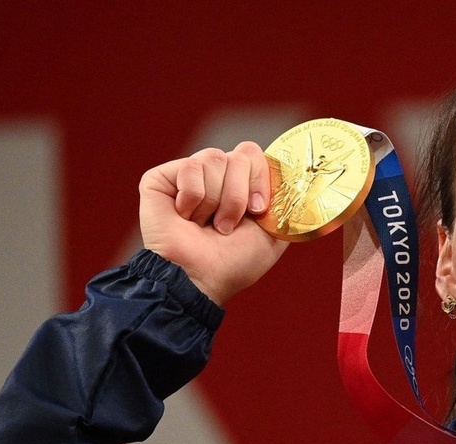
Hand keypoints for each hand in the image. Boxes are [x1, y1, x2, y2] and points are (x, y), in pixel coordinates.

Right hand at [139, 142, 287, 304]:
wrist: (201, 277)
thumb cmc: (235, 262)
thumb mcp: (274, 232)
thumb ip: (285, 202)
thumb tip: (294, 176)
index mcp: (240, 185)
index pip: (254, 154)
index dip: (260, 180)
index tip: (257, 211)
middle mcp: (215, 176)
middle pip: (239, 155)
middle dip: (238, 195)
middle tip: (227, 225)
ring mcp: (187, 177)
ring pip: (214, 158)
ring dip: (215, 202)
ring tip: (205, 225)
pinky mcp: (161, 179)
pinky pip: (189, 167)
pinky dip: (192, 199)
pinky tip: (185, 218)